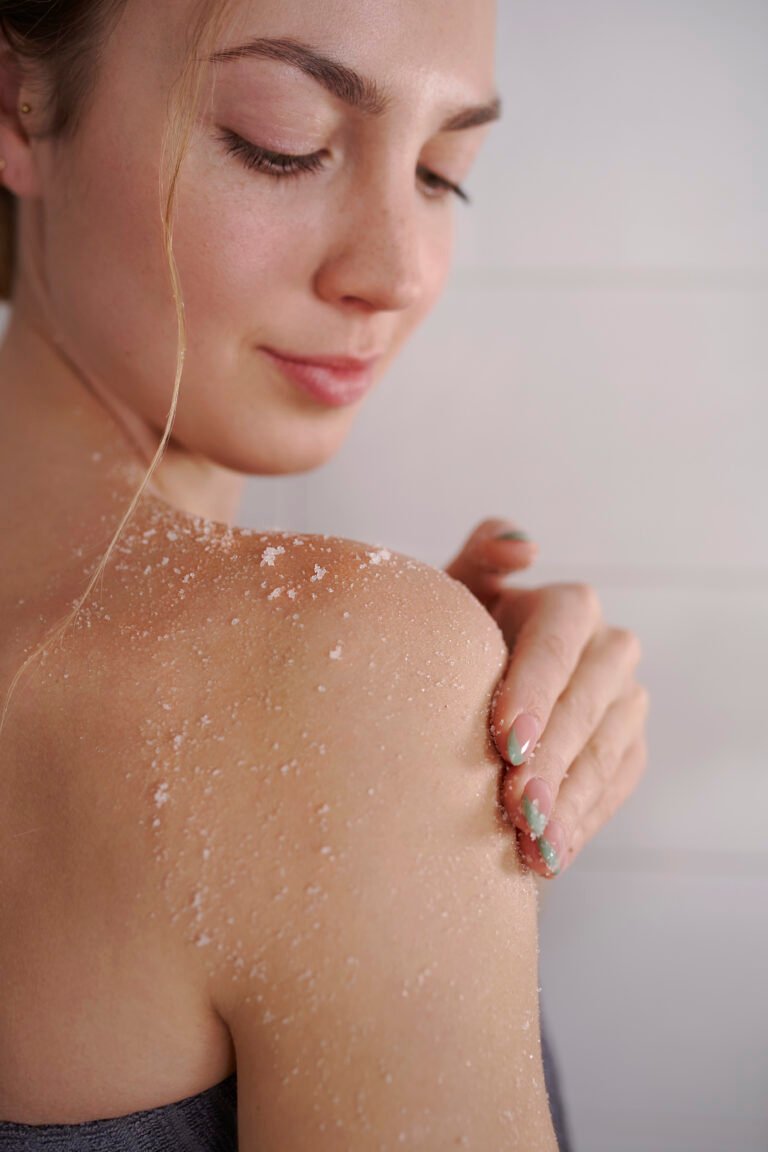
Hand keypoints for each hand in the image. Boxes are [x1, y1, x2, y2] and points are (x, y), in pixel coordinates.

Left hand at [443, 518, 648, 877]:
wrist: (464, 692)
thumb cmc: (454, 639)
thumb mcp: (454, 594)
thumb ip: (480, 559)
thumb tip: (523, 546)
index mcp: (568, 605)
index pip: (561, 640)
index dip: (538, 689)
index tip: (506, 740)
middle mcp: (607, 648)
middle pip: (589, 700)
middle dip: (553, 755)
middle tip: (517, 804)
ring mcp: (624, 700)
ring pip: (607, 747)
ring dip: (570, 798)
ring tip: (532, 841)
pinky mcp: (627, 746)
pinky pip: (616, 785)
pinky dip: (583, 821)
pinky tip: (548, 856)